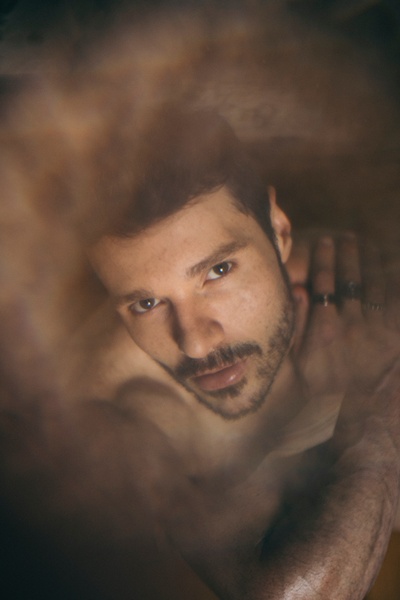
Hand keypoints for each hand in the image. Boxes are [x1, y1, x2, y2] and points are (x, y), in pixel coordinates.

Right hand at [293, 233, 399, 403]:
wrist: (350, 412)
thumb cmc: (318, 385)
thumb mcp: (297, 359)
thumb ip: (297, 323)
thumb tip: (298, 290)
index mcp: (325, 328)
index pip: (324, 283)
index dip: (324, 259)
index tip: (324, 241)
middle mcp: (351, 325)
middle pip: (350, 280)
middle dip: (348, 255)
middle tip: (347, 238)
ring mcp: (375, 331)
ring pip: (374, 286)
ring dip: (371, 262)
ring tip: (368, 245)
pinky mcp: (393, 338)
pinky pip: (394, 304)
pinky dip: (393, 284)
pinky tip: (391, 269)